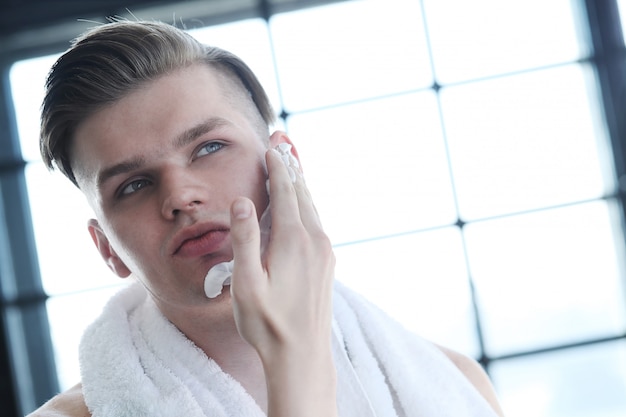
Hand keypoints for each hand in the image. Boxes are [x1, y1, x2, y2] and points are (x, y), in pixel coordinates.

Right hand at [229, 146, 336, 416]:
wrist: (302, 355)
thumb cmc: (268, 324)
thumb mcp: (247, 284)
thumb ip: (245, 241)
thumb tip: (243, 202)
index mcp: (294, 240)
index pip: (286, 192)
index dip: (277, 167)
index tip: (272, 145)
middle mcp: (315, 240)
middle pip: (303, 193)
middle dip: (291, 167)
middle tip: (283, 142)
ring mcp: (325, 252)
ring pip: (312, 207)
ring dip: (301, 184)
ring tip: (292, 164)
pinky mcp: (327, 263)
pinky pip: (316, 223)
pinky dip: (306, 204)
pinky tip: (302, 205)